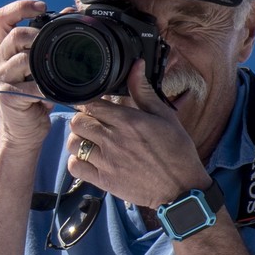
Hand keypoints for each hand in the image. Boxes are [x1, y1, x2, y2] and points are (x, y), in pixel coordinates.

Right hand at [0, 0, 56, 147]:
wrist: (24, 130)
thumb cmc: (35, 97)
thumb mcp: (40, 66)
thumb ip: (48, 42)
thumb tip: (70, 12)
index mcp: (5, 48)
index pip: (2, 18)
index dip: (21, 7)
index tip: (42, 7)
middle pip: (15, 35)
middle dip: (37, 35)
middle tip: (53, 43)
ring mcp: (0, 78)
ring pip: (22, 59)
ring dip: (43, 63)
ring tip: (56, 71)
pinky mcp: (7, 96)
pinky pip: (29, 86)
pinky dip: (46, 90)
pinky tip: (55, 94)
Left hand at [66, 61, 204, 208]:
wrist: (181, 188)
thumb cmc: (176, 151)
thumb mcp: (164, 116)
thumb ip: (144, 92)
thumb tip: (136, 66)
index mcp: (128, 121)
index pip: (92, 104)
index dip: (88, 102)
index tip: (92, 105)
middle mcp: (114, 140)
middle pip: (78, 122)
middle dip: (82, 119)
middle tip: (92, 123)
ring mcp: (106, 161)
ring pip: (73, 143)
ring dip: (77, 139)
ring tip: (89, 140)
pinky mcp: (103, 180)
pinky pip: (74, 167)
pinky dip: (76, 161)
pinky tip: (88, 158)